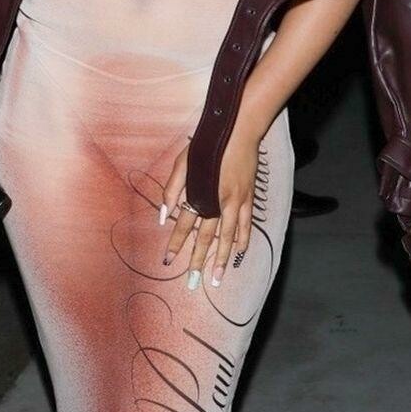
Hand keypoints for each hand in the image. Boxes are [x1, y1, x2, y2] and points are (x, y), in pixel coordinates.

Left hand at [160, 126, 258, 285]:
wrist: (238, 130)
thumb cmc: (207, 144)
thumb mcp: (182, 162)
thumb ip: (171, 189)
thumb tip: (162, 216)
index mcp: (201, 193)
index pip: (184, 224)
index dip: (176, 243)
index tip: (168, 261)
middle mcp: (219, 202)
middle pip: (207, 237)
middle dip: (198, 260)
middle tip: (192, 282)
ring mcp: (236, 201)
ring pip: (228, 237)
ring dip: (222, 259)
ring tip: (217, 279)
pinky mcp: (248, 197)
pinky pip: (246, 224)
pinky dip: (243, 239)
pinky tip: (239, 252)